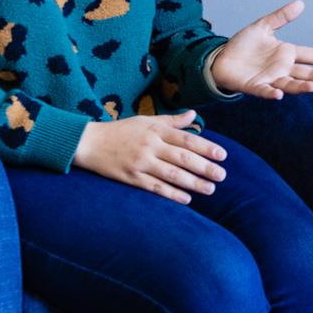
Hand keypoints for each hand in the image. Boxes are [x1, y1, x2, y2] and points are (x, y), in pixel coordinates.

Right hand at [71, 112, 226, 203]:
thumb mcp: (145, 120)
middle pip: (183, 158)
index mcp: (155, 130)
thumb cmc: (120, 130)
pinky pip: (155, 187)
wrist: (89, 142)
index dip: (206, 148)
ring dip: (193, 183)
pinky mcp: (131, 177)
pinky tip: (186, 199)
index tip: (223, 155)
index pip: (186, 139)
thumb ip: (172, 121)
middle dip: (205, 167)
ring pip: (172, 174)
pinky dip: (172, 193)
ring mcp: (140, 162)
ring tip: (210, 189)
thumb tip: (194, 114)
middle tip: (222, 175)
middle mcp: (150, 145)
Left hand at [212, 0, 312, 99]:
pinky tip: (279, 94)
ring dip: (303, 87)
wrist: (220, 59)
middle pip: (309, 73)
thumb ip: (281, 17)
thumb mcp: (263, 27)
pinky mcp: (256, 86)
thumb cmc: (242, 45)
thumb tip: (300, 3)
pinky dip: (272, 93)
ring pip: (291, 84)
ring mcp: (271, 79)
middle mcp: (283, 68)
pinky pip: (266, 91)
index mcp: (287, 54)